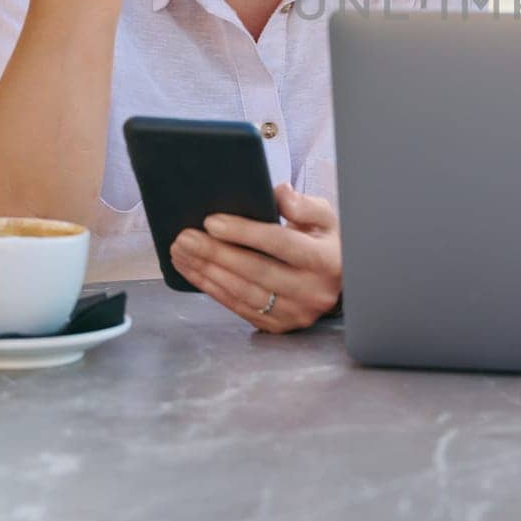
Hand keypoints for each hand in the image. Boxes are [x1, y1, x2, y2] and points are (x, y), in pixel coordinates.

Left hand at [169, 184, 342, 333]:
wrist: (339, 281)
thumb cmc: (325, 242)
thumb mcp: (325, 217)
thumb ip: (303, 204)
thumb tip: (278, 194)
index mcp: (327, 260)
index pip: (280, 243)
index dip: (244, 232)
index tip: (212, 222)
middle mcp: (313, 291)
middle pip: (255, 271)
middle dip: (215, 253)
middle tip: (185, 238)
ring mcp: (296, 313)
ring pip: (242, 293)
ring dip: (207, 272)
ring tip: (182, 253)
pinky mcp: (279, 326)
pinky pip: (239, 308)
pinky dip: (213, 289)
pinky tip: (195, 272)